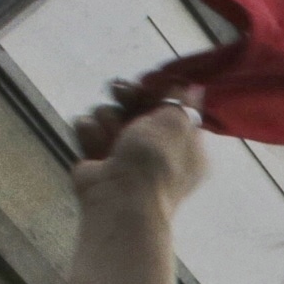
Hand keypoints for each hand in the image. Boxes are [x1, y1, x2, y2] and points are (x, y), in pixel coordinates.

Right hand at [69, 88, 208, 211]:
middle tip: (121, 92)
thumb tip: (195, 89)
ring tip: (112, 135)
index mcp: (184, 144)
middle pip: (136, 105)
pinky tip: (97, 147)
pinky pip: (89, 128)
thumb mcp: (176, 126)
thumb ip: (183, 105)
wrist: (120, 199)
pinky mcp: (97, 156)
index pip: (171, 107)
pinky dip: (91, 134)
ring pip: (108, 113)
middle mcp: (156, 148)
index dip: (157, 92)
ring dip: (108, 119)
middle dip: (126, 96)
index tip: (148, 84)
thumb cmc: (155, 163)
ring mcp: (125, 152)